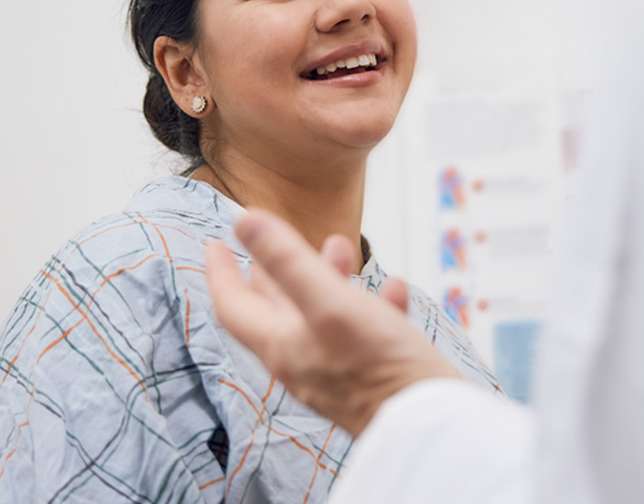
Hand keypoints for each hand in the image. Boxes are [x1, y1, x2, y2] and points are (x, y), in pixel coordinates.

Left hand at [205, 208, 459, 436]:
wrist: (428, 423)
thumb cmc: (378, 366)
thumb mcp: (330, 302)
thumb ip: (288, 261)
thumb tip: (244, 220)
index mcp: (282, 344)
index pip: (235, 306)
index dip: (221, 272)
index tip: (216, 243)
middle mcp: (302, 361)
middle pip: (276, 310)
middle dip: (277, 269)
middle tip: (276, 239)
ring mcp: (336, 372)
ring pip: (320, 317)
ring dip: (327, 278)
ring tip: (343, 248)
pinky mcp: (369, 378)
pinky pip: (363, 333)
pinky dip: (372, 305)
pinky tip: (392, 290)